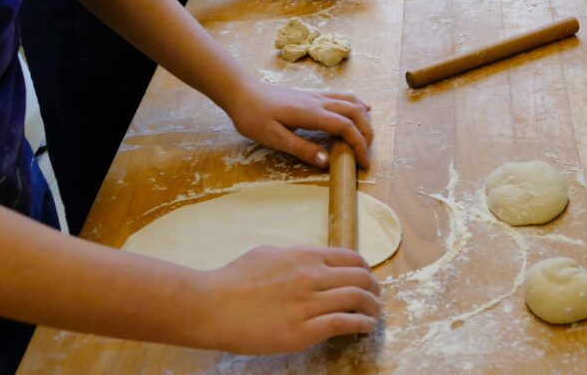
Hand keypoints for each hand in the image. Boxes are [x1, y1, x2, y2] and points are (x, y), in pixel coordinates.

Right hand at [193, 245, 380, 352]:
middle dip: (374, 288)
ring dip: (372, 308)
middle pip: (360, 278)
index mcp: (305, 256)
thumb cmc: (232, 280)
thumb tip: (309, 261)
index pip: (351, 258)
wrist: (210, 305)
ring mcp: (308, 304)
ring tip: (375, 314)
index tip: (368, 278)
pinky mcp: (302, 331)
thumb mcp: (268, 254)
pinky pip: (343, 324)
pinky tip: (365, 327)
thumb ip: (294, 257)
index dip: (365, 269)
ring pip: (356, 300)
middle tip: (376, 297)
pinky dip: (361, 324)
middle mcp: (311, 276)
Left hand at [224, 83, 372, 167]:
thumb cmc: (253, 115)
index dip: (359, 145)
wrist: (241, 92)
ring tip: (367, 137)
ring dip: (364, 118)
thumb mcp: (273, 137)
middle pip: (355, 112)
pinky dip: (357, 105)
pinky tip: (362, 110)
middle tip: (366, 154)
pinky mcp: (312, 95)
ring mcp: (317, 96)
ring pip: (352, 101)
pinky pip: (342, 97)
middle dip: (367, 133)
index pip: (346, 127)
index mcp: (311, 113)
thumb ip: (301, 148)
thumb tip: (327, 161)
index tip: (363, 163)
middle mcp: (319, 101)